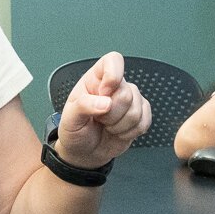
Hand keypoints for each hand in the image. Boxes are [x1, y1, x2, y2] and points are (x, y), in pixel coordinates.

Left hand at [56, 52, 152, 169]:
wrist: (84, 152)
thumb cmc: (75, 131)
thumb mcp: (70, 119)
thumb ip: (84, 106)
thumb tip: (106, 103)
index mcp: (96, 78)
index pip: (113, 60)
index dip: (113, 76)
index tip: (103, 94)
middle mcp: (115, 86)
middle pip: (126, 94)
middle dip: (112, 115)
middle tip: (99, 120)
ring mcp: (130, 100)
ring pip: (136, 110)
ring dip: (119, 126)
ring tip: (107, 126)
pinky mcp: (141, 115)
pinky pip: (145, 122)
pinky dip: (130, 132)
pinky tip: (118, 132)